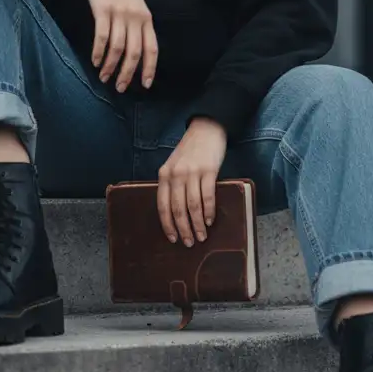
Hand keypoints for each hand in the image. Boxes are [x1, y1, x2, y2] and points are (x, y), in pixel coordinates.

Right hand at [77, 0, 157, 91]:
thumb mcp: (135, 4)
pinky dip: (98, 52)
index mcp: (146, 18)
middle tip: (120, 88)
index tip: (145, 85)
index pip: (152, 48)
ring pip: (117, 48)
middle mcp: (135, 18)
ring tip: (103, 77)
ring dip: (110, 66)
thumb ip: (138, 24)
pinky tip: (95, 61)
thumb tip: (136, 50)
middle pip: (134, 53)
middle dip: (127, 74)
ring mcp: (119, 14)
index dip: (149, 68)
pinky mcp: (102, 10)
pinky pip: (102, 37)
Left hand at [157, 117, 226, 246]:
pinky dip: (209, 211)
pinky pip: (208, 196)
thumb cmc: (190, 150)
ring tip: (202, 236)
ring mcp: (192, 172)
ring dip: (197, 224)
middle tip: (189, 242)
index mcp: (164, 174)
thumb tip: (175, 212)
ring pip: (193, 206)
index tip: (172, 238)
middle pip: (178, 209)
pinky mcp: (209, 170)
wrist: (206, 128)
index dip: (167, 224)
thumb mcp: (174, 165)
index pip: (162, 205)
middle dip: (183, 229)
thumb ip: (172, 184)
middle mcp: (176, 174)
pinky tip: (210, 220)